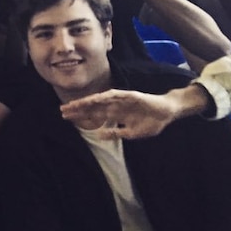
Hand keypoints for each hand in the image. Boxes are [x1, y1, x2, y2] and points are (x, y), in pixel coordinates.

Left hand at [60, 89, 179, 138]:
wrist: (167, 113)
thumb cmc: (151, 123)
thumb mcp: (131, 133)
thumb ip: (116, 134)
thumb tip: (99, 135)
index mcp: (114, 114)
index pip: (93, 115)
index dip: (80, 116)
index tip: (66, 118)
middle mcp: (114, 105)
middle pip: (92, 107)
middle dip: (78, 109)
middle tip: (62, 111)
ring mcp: (121, 100)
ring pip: (100, 100)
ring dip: (87, 102)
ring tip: (74, 104)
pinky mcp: (130, 95)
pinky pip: (116, 95)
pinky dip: (105, 96)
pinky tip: (95, 98)